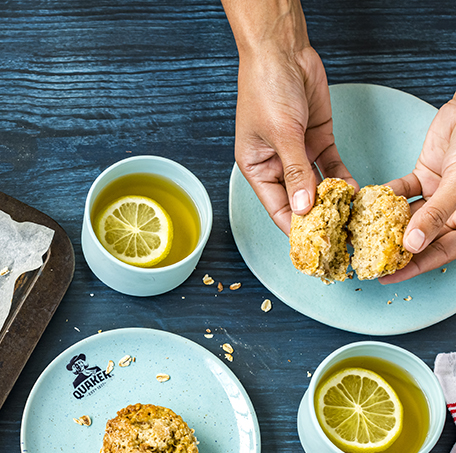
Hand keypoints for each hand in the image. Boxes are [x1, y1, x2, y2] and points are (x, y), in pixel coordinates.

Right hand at [234, 45, 356, 233]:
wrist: (281, 51)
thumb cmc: (265, 89)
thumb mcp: (281, 134)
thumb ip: (295, 171)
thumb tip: (303, 206)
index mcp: (257, 168)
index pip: (277, 207)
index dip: (294, 227)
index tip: (313, 244)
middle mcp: (277, 164)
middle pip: (298, 199)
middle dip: (317, 216)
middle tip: (337, 233)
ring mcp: (297, 152)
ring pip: (316, 184)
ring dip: (332, 198)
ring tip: (350, 214)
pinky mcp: (315, 138)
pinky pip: (329, 164)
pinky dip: (340, 176)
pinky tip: (352, 189)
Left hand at [380, 95, 455, 283]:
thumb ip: (435, 215)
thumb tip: (412, 245)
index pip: (440, 253)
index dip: (413, 268)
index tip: (384, 278)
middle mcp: (452, 212)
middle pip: (420, 237)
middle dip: (392, 248)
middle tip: (363, 258)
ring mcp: (438, 194)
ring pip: (407, 215)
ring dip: (384, 223)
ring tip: (357, 234)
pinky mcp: (425, 176)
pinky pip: (402, 191)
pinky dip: (385, 196)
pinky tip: (366, 203)